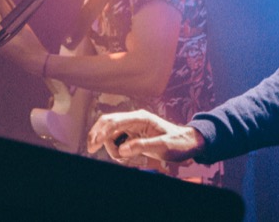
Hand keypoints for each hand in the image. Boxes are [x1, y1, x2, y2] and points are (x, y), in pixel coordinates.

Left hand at [0, 16, 48, 75]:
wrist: (37, 63)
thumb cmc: (31, 45)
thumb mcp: (24, 29)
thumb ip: (15, 19)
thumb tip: (9, 8)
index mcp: (0, 42)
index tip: (4, 11)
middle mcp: (0, 48)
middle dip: (3, 23)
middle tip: (10, 16)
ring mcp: (5, 53)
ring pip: (3, 37)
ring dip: (7, 30)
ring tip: (15, 23)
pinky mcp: (10, 56)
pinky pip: (7, 43)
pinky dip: (10, 37)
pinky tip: (18, 34)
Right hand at [86, 110, 204, 162]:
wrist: (187, 143)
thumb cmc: (177, 142)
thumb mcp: (162, 146)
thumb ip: (141, 146)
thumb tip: (122, 149)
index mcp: (140, 117)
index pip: (115, 122)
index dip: (102, 132)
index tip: (94, 145)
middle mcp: (134, 119)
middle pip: (107, 123)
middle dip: (97, 135)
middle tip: (91, 150)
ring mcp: (132, 127)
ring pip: (110, 134)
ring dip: (111, 148)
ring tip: (125, 160)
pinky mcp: (132, 135)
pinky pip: (117, 141)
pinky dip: (117, 150)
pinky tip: (126, 157)